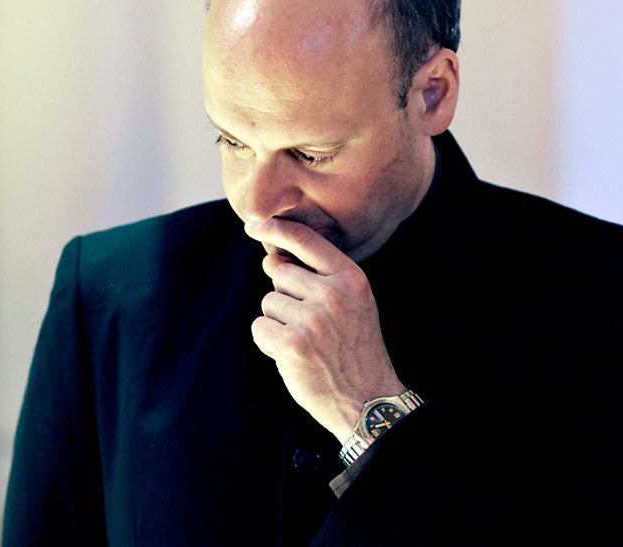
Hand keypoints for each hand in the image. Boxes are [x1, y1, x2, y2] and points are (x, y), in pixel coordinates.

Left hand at [248, 217, 404, 442]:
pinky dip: (269, 343)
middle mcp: (333, 294)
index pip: (306, 240)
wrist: (368, 399)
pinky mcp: (292, 343)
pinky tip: (294, 356)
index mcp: (351, 278)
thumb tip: (270, 257)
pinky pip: (260, 327)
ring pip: (268, 302)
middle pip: (280, 273)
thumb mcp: (351, 304)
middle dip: (285, 296)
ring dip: (277, 322)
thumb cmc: (353, 349)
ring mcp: (312, 319)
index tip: (254, 225)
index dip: (275, 228)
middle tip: (311, 325)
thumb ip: (316, 277)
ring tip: (306, 342)